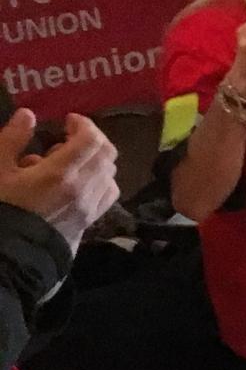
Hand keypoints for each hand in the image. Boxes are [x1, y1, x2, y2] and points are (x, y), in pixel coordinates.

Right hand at [0, 112, 119, 254]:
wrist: (9, 254)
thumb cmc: (1, 208)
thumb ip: (12, 139)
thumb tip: (28, 115)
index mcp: (62, 173)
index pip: (90, 139)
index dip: (83, 124)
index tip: (68, 120)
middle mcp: (84, 188)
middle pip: (107, 153)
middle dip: (92, 139)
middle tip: (70, 137)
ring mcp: (90, 205)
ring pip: (110, 172)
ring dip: (96, 159)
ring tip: (70, 160)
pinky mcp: (90, 220)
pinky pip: (108, 193)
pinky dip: (101, 179)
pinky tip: (80, 181)